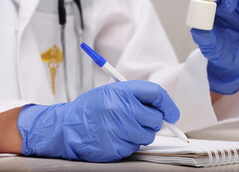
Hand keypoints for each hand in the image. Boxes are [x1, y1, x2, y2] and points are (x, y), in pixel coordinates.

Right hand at [17, 80, 179, 161]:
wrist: (66, 127)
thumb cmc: (89, 109)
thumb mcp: (110, 93)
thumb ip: (134, 97)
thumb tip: (161, 107)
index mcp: (121, 91)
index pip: (156, 94)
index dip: (167, 104)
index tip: (172, 113)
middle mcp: (122, 109)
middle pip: (156, 118)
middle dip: (152, 121)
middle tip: (139, 120)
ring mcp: (119, 129)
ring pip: (148, 135)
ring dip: (141, 134)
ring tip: (123, 128)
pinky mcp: (116, 146)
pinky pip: (135, 147)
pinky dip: (129, 143)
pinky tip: (115, 136)